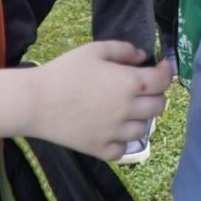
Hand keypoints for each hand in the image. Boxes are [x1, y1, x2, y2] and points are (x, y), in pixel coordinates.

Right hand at [28, 41, 172, 161]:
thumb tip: (143, 57)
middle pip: (158, 106)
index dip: (166, 73)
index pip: (164, 81)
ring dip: (140, 118)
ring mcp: (115, 133)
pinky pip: (123, 149)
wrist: (34, 102)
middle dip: (154, 95)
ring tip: (125, 109)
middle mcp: (128, 110)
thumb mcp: (95, 50)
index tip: (161, 68)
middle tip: (141, 89)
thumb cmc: (64, 71)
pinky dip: (122, 141)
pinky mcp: (101, 150)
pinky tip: (112, 130)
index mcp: (130, 83)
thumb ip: (124, 50)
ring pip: (144, 129)